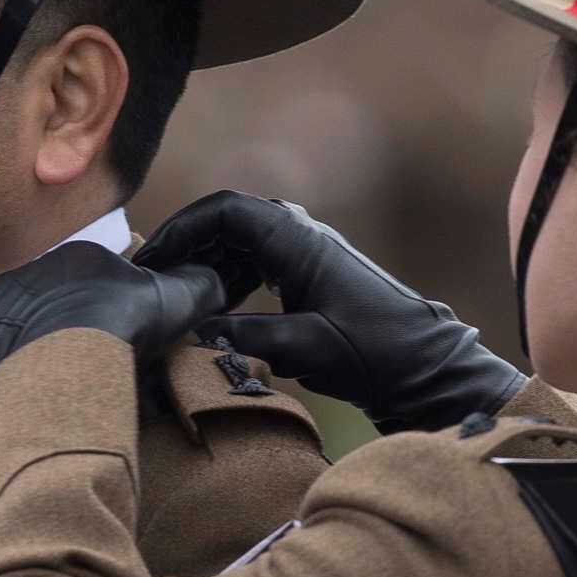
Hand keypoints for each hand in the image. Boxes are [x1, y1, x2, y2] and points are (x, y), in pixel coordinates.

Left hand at [0, 242, 228, 379]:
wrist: (67, 352)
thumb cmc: (121, 322)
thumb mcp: (173, 301)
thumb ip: (196, 287)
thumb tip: (217, 281)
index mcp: (77, 258)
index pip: (89, 280)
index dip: (104, 312)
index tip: (112, 340)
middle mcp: (30, 273)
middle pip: (46, 301)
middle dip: (57, 325)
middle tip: (75, 362)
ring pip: (8, 321)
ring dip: (18, 341)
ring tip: (37, 376)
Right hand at [137, 191, 524, 433]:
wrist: (424, 366)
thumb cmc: (373, 352)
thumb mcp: (303, 348)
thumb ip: (244, 335)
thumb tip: (194, 332)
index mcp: (297, 240)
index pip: (224, 211)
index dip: (181, 229)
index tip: (151, 258)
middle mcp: (300, 235)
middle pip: (226, 222)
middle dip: (186, 246)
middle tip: (151, 278)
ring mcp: (305, 252)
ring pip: (239, 242)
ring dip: (205, 263)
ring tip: (174, 296)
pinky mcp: (309, 274)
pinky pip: (256, 262)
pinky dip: (228, 279)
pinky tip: (212, 310)